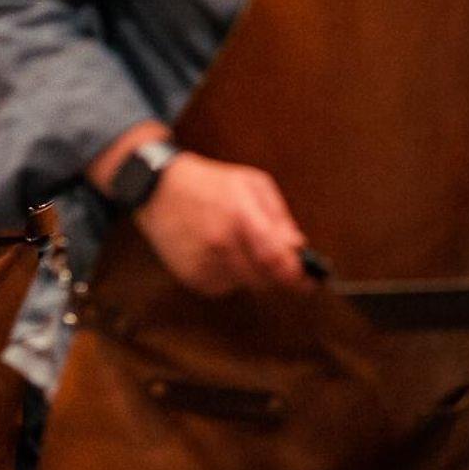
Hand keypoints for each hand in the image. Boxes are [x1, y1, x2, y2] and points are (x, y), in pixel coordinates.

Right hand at [132, 151, 315, 296]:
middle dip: (278, 275)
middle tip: (278, 263)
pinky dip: (230, 275)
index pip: (277, 260)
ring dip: (252, 273)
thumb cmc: (210, 183)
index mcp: (241, 215)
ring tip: (238, 245)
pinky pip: (225, 286)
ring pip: (246, 285)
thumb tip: (299, 248)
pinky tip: (218, 252)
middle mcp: (222, 242)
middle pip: (265, 279)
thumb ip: (279, 218)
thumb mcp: (252, 184)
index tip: (310, 280)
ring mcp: (205, 261)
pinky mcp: (191, 276)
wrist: (159, 189)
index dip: (298, 275)